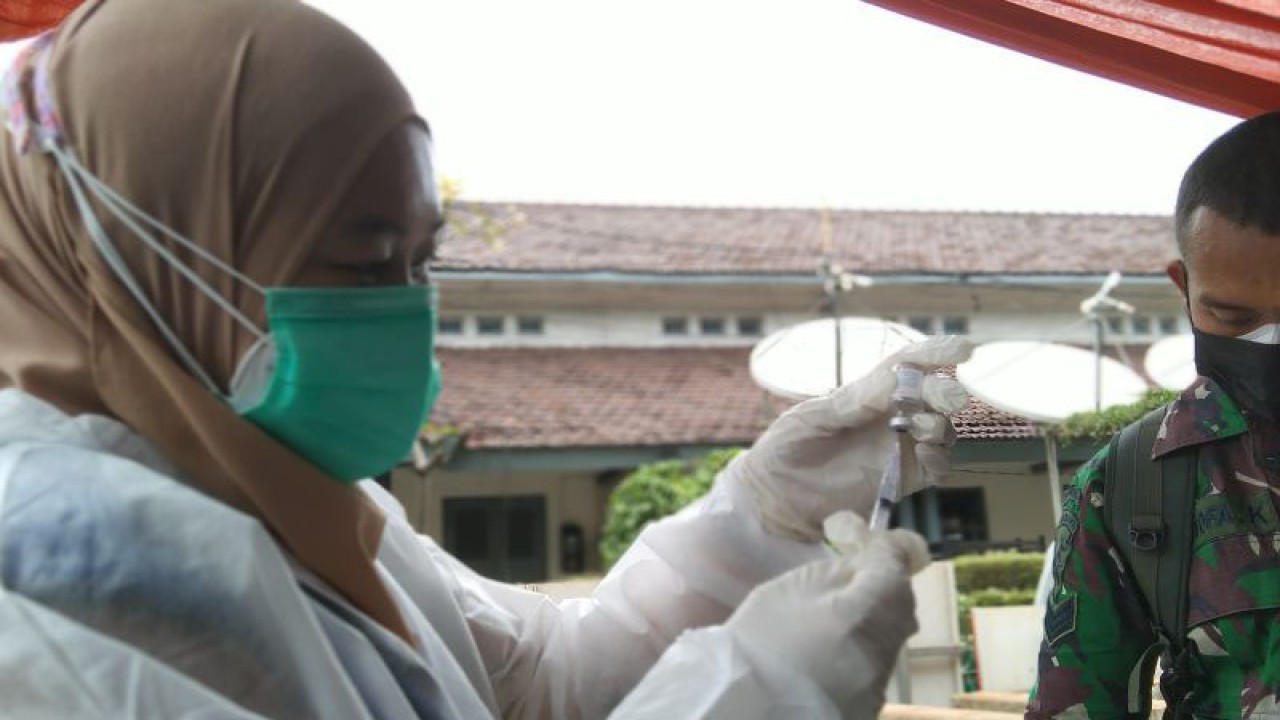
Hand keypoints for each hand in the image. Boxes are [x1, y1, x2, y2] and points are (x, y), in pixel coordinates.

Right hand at [724, 530, 927, 717]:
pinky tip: (831, 652)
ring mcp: (878, 684)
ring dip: (872, 621)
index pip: (893, 569)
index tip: (869, 543)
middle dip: (883, 587)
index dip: (884, 551)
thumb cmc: (758, 644)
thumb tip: (859, 568)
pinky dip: (861, 651)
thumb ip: (831, 575)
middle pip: (900, 607)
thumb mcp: (785, 592)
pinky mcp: (869, 708)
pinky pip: (874, 666)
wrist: (744, 708)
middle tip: (854, 577)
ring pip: (888, 638)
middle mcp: (883, 649)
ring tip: (838, 616)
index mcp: (865, 612)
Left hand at [728, 336, 971, 542]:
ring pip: (943, 429)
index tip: (963, 348)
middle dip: (942, 391)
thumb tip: (895, 378)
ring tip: (921, 427)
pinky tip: (924, 454)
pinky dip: (940, 458)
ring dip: (940, 424)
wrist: (775, 497)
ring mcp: (901, 448)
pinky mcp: (904, 480)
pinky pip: (938, 467)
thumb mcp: (811, 417)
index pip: (909, 365)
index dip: (936, 352)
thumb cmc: (787, 447)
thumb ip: (852, 401)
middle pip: (934, 395)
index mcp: (869, 392)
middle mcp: (892, 416)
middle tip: (941, 396)